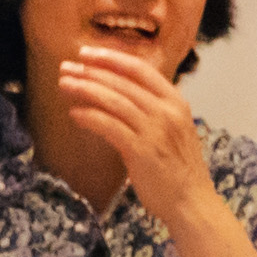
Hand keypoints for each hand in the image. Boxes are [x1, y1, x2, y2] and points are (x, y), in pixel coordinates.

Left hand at [48, 40, 211, 225]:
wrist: (192, 202)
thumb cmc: (179, 168)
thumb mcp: (174, 128)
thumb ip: (153, 109)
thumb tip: (121, 93)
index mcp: (176, 101)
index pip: (140, 69)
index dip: (111, 58)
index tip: (87, 54)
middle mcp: (167, 111)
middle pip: (122, 82)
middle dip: (90, 71)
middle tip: (66, 67)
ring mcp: (155, 130)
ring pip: (114, 100)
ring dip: (85, 89)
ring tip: (64, 84)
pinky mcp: (141, 151)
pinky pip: (109, 126)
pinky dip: (90, 117)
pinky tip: (75, 114)